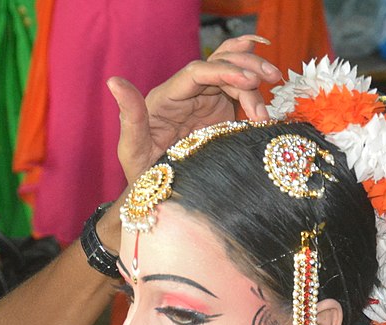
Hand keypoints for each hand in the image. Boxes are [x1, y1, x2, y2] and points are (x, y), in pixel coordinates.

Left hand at [107, 34, 281, 182]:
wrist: (158, 197)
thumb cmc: (141, 175)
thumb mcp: (132, 149)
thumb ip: (129, 114)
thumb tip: (114, 80)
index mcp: (166, 97)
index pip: (196, 72)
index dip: (223, 70)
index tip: (248, 81)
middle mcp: (186, 95)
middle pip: (220, 66)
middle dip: (247, 67)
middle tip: (272, 77)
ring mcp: (205, 103)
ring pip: (234, 79)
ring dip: (256, 85)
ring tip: (268, 113)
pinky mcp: (220, 115)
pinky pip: (241, 98)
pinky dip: (257, 101)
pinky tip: (269, 116)